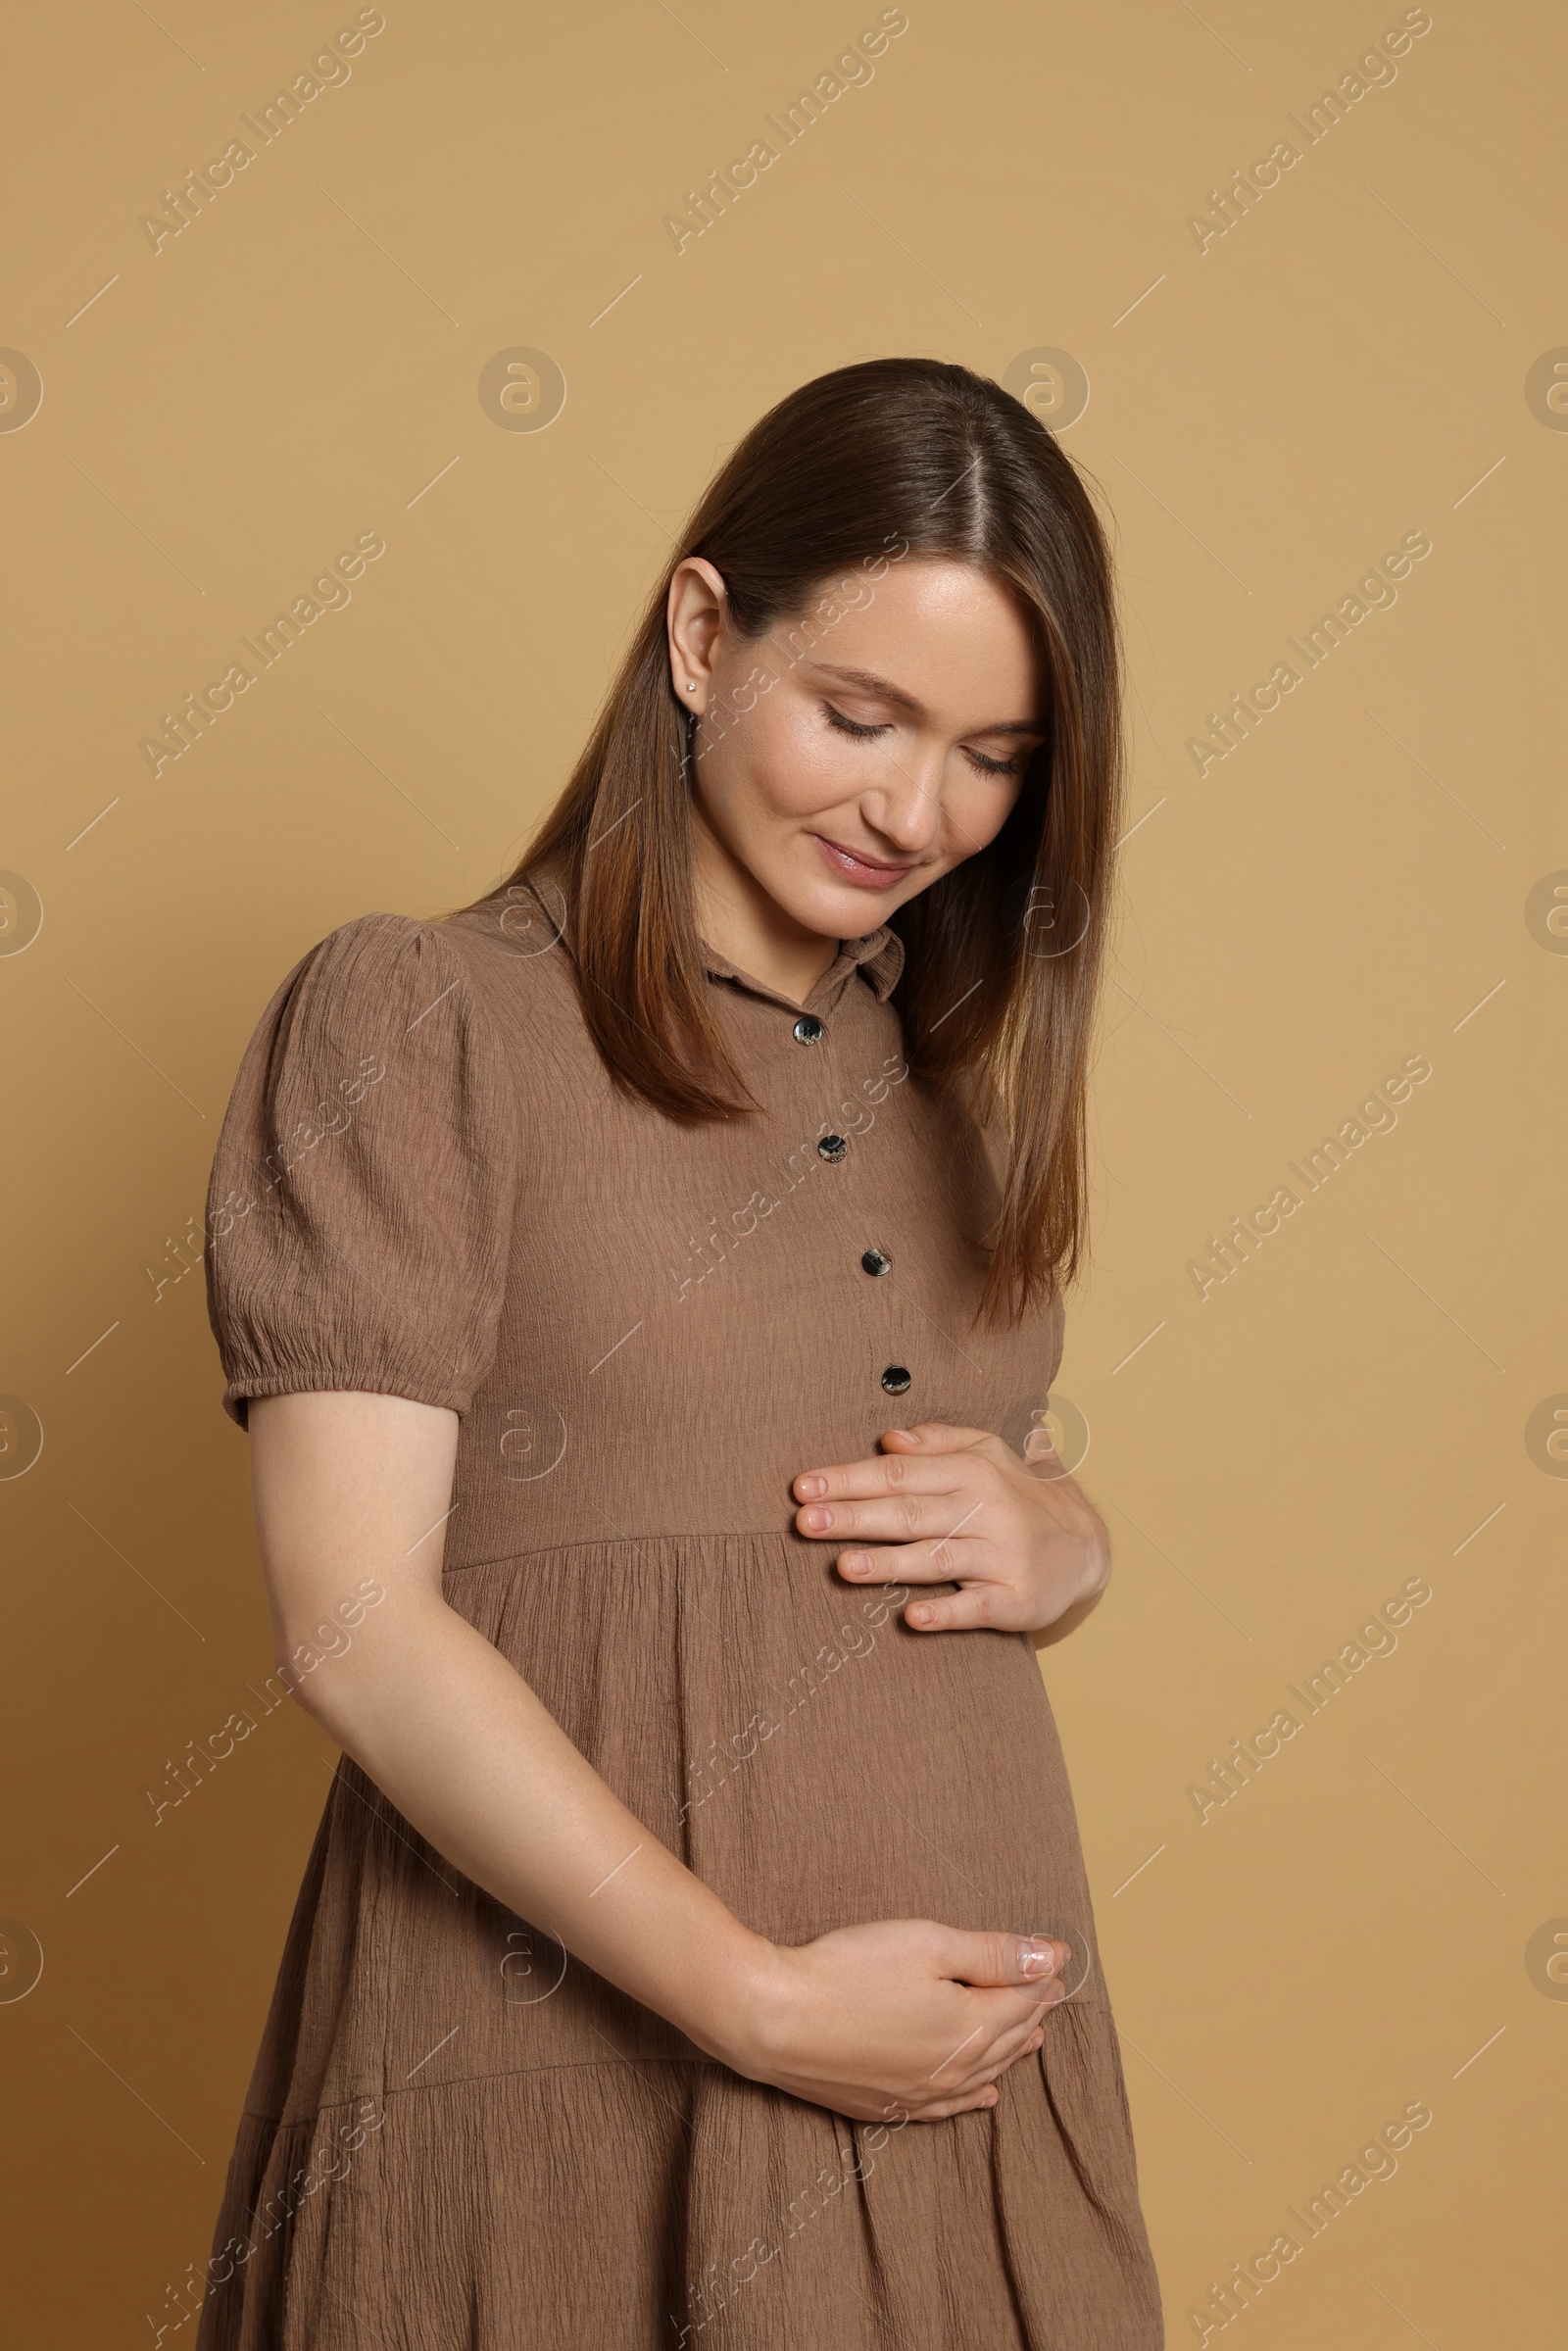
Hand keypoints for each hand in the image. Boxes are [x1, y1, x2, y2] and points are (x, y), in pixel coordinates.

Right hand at [718, 1921, 1071, 2121]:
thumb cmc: (848, 1972)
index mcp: (971, 2028)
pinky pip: (951, 2105)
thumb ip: (991, 1954)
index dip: (1042, 1972)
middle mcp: (955, 2070)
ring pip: (985, 2072)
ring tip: (1034, 2032)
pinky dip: (976, 2095)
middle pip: (1009, 2036)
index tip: (1057, 1951)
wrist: (777, 2021)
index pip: (1023, 1999)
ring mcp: (922, 2093)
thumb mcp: (927, 1944)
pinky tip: (986, 2094)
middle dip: (1033, 2007)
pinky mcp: (890, 2105)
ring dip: (1013, 2049)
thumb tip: (1049, 1958)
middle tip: (1049, 1984)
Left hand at [792, 1420, 1109, 1634]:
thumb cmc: (1022, 1496)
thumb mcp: (989, 1453)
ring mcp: (1002, 1557)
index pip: (901, 1473)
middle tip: (805, 1522)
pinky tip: (911, 1618)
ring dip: (889, 1564)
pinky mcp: (1016, 1600)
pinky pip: (975, 1608)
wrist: (1088, 1546)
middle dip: (855, 1517)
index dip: (851, 1479)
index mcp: (974, 1471)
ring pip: (937, 1558)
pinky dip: (945, 1613)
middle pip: (910, 1513)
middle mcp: (988, 1510)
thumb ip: (938, 1442)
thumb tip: (888, 1439)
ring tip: (842, 1567)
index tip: (804, 1487)